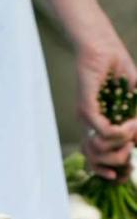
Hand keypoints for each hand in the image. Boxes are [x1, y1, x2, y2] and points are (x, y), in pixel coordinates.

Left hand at [75, 25, 136, 179]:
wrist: (103, 48)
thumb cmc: (118, 71)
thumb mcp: (134, 99)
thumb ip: (136, 120)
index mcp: (98, 127)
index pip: (96, 161)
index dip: (114, 170)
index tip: (128, 168)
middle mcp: (89, 126)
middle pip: (96, 161)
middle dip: (119, 159)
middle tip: (130, 146)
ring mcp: (86, 117)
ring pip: (100, 148)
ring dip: (122, 144)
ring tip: (131, 129)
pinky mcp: (87, 106)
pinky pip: (102, 130)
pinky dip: (119, 131)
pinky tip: (128, 122)